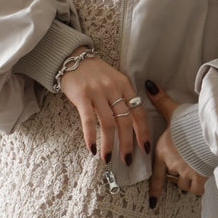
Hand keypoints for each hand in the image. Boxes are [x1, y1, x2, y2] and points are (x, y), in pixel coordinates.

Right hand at [58, 48, 150, 164]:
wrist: (72, 57)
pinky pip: (88, 120)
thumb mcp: (114, 80)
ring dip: (109, 144)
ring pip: (108, 123)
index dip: (143, 132)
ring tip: (108, 158)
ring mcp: (97, 92)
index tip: (145, 148)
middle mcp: (113, 88)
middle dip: (127, 143)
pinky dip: (90, 136)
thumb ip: (123, 98)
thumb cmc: (95, 72)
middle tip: (127, 160)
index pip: (138, 112)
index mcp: (125, 85)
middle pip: (125, 120)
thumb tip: (132, 124)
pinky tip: (92, 148)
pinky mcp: (82, 96)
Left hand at [146, 81, 207, 205]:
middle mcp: (172, 165)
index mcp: (163, 152)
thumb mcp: (172, 110)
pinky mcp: (199, 176)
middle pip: (172, 178)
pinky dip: (199, 187)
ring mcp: (185, 172)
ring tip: (193, 175)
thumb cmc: (189, 120)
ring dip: (187, 181)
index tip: (153, 203)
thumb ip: (160, 100)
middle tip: (183, 171)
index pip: (156, 175)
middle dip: (177, 176)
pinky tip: (202, 182)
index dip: (155, 190)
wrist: (207, 130)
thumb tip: (149, 85)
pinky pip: (197, 189)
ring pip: (184, 184)